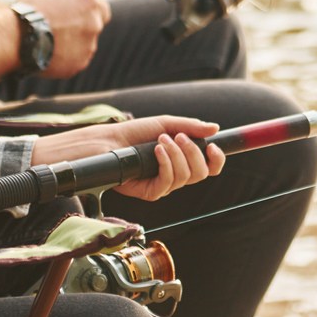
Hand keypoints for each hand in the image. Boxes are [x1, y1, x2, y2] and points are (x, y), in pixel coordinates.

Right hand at [15, 0, 110, 78]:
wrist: (18, 36)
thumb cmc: (32, 10)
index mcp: (90, 4)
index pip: (103, 11)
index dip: (91, 14)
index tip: (82, 16)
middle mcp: (94, 26)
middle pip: (93, 30)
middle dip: (79, 30)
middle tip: (60, 31)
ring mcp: (88, 47)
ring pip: (83, 48)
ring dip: (70, 46)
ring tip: (48, 43)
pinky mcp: (78, 65)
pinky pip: (73, 62)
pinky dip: (63, 60)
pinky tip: (47, 54)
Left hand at [30, 115, 225, 201]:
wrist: (100, 143)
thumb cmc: (126, 134)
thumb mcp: (160, 124)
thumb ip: (188, 126)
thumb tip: (215, 128)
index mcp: (179, 159)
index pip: (207, 166)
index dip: (216, 160)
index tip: (215, 146)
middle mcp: (172, 174)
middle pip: (201, 174)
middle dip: (195, 153)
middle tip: (178, 137)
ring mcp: (160, 184)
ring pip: (185, 179)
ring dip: (178, 156)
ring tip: (162, 140)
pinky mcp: (147, 192)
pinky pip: (167, 185)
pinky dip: (166, 165)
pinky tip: (156, 151)